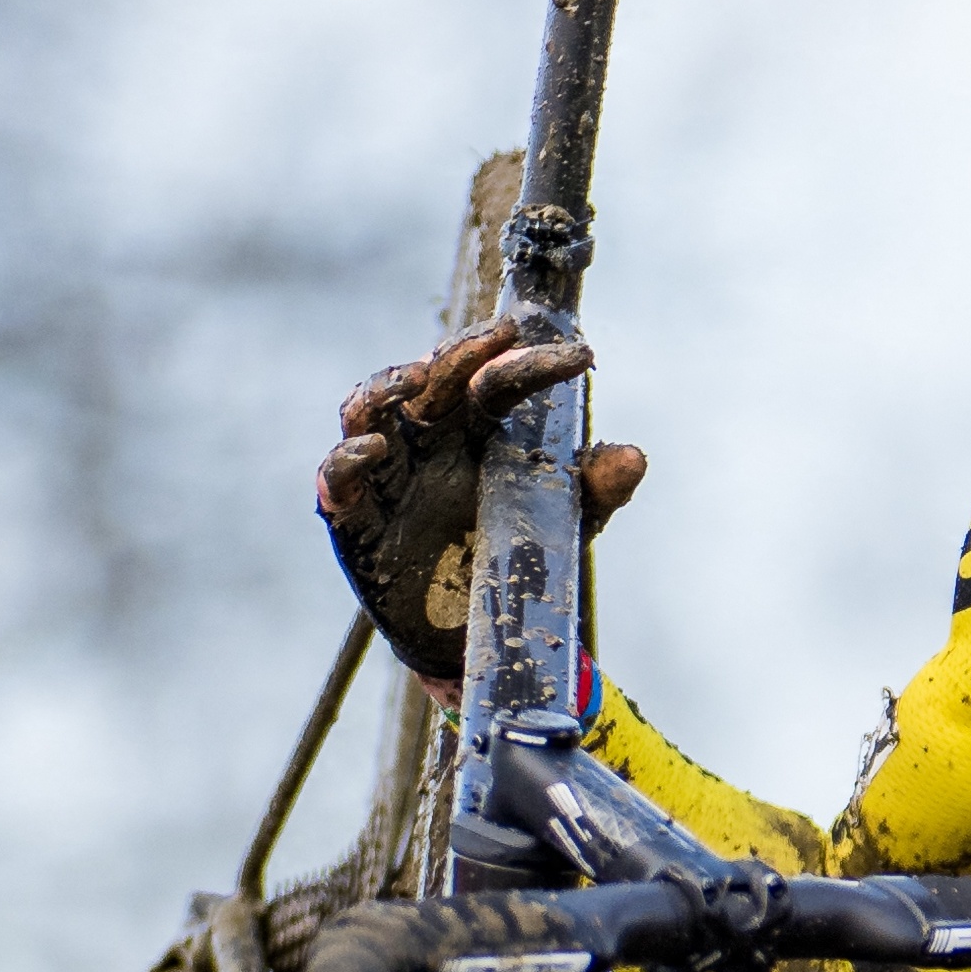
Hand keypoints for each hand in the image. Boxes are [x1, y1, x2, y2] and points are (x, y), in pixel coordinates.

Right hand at [313, 324, 643, 686]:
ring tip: (413, 378)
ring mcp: (388, 474)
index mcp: (477, 429)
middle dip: (455, 353)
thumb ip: (595, 489)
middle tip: (491, 339)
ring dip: (383, 387)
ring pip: (366, 410)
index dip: (530, 362)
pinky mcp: (355, 518)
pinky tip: (371, 451)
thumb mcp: (563, 521)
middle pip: (430, 380)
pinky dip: (347, 462)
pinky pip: (338, 481)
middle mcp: (428, 439)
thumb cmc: (516, 557)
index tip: (580, 357)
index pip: (497, 381)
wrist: (475, 632)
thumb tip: (633, 457)